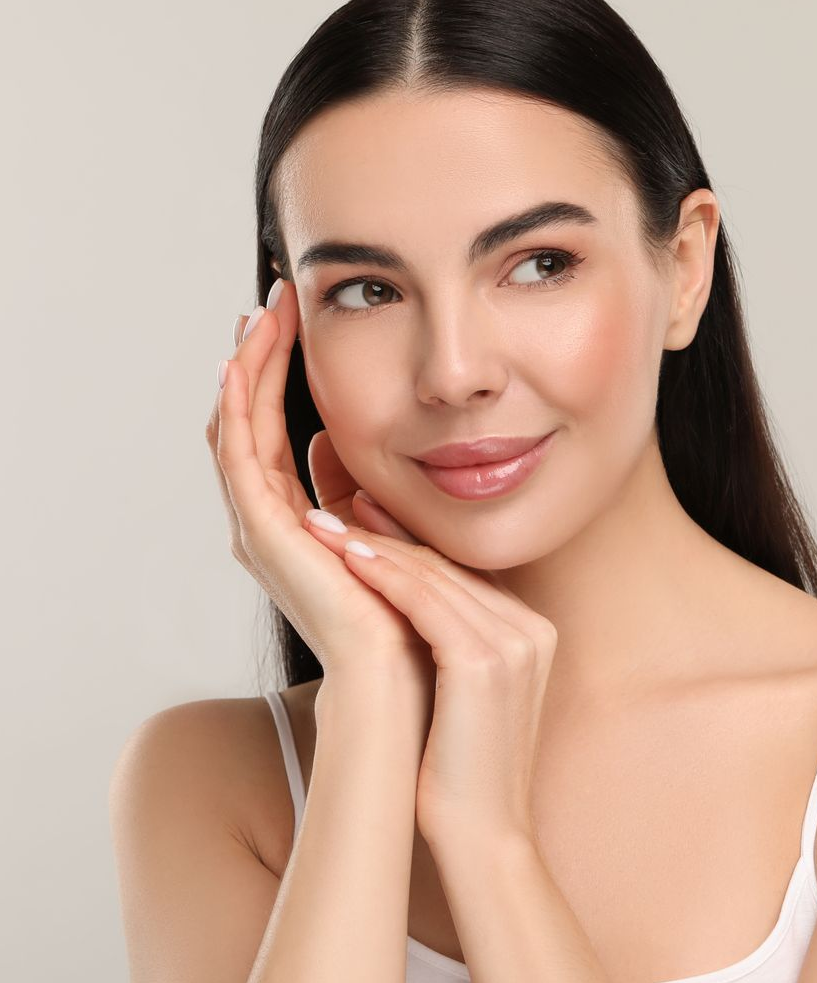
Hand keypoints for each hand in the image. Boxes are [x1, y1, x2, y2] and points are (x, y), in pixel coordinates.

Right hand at [206, 283, 434, 708]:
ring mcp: (261, 529)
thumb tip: (343, 454)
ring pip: (238, 430)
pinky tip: (244, 360)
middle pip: (248, 423)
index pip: (277, 433)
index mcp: (298, 525)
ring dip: (245, 369)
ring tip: (259, 313)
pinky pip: (238, 455)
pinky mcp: (264, 534)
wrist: (403, 682)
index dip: (282, 377)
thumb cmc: (412, 620)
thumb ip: (366, 500)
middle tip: (270, 300)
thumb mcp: (395, 538)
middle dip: (258, 360)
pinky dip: (239, 406)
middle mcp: (269, 524)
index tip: (297, 322)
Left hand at [308, 489, 556, 853]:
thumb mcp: (460, 693)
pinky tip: (346, 556)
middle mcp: (532, 629)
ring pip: (433, 576)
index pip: (460, 571)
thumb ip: (450, 641)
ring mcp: (516, 642)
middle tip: (334, 505)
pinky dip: (384, 574)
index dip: (406, 542)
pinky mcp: (486, 661)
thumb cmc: (458, 772)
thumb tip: (401, 603)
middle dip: (386, 533)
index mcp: (532, 632)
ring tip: (324, 524)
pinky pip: (426, 601)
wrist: (482, 838)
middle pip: (447, 566)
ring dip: (374, 545)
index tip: (362, 514)